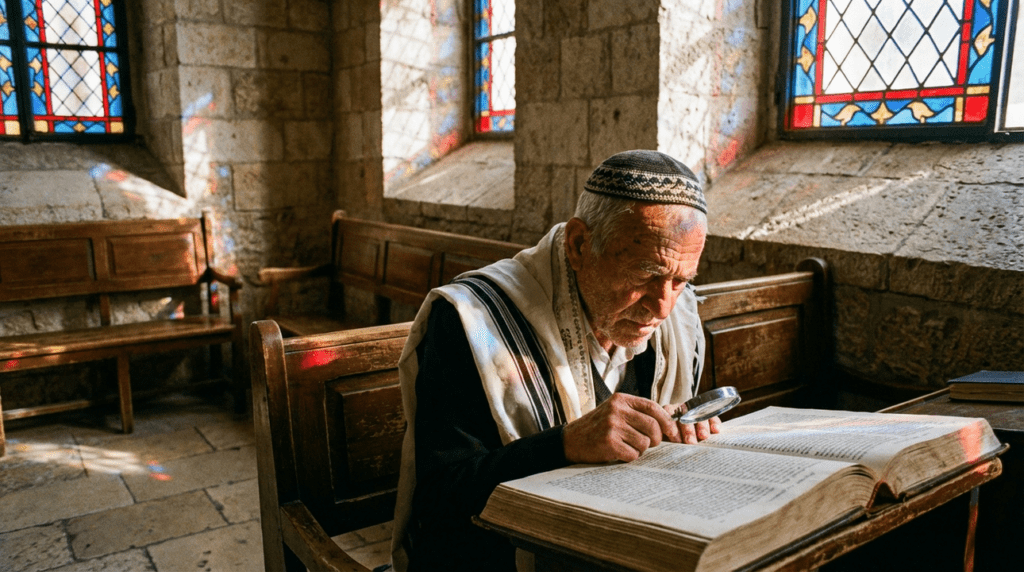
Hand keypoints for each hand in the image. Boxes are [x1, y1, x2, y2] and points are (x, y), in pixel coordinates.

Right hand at [563, 393, 680, 463]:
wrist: (571, 440)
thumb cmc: (597, 428)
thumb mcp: (614, 412)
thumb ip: (636, 414)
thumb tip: (667, 426)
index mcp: (621, 400)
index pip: (652, 407)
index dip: (667, 421)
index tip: (673, 432)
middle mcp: (617, 410)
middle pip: (652, 426)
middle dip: (656, 439)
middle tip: (650, 444)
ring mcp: (612, 426)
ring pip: (644, 442)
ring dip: (640, 449)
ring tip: (626, 446)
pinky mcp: (609, 443)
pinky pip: (633, 454)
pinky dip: (629, 457)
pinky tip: (619, 452)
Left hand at [664, 408, 721, 443]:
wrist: (688, 437)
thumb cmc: (672, 441)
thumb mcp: (666, 439)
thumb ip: (665, 441)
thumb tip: (666, 449)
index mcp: (667, 415)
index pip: (669, 419)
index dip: (672, 429)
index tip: (676, 441)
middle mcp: (680, 409)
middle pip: (685, 416)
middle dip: (688, 430)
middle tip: (691, 441)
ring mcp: (694, 410)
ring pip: (699, 415)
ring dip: (701, 426)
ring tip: (703, 437)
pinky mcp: (707, 413)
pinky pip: (711, 416)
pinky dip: (714, 422)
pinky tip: (715, 430)